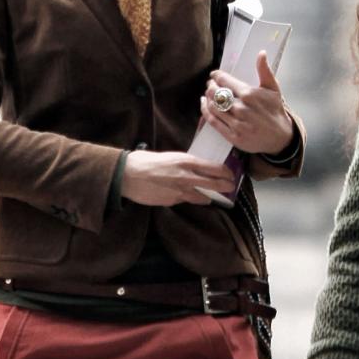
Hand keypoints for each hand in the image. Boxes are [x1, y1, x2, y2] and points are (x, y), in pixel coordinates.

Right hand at [120, 150, 236, 206]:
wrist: (127, 175)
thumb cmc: (145, 161)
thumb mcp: (170, 157)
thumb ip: (185, 163)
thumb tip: (197, 167)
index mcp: (187, 162)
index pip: (215, 168)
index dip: (226, 173)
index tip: (230, 175)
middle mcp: (187, 177)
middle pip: (215, 184)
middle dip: (226, 186)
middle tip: (231, 187)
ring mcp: (180, 191)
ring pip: (203, 197)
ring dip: (209, 196)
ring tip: (212, 196)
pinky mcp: (172, 201)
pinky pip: (186, 200)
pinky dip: (189, 199)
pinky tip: (189, 197)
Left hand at [200, 52, 295, 157]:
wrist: (280, 137)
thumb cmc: (275, 110)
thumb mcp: (273, 89)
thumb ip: (265, 70)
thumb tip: (261, 53)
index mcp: (249, 94)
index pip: (225, 81)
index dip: (217, 76)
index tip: (214, 75)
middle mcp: (241, 108)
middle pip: (215, 93)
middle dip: (210, 86)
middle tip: (210, 84)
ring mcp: (236, 123)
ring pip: (212, 106)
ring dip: (207, 98)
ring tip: (208, 94)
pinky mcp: (232, 135)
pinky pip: (213, 121)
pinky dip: (205, 111)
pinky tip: (204, 105)